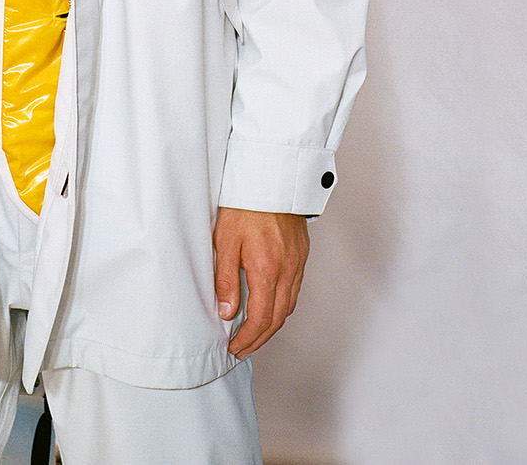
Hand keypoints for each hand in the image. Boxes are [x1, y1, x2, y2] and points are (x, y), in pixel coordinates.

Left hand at [213, 207, 308, 358]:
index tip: (235, 347)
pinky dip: (282, 306)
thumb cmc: (244, 205)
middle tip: (243, 349)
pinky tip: (270, 306)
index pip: (260, 318)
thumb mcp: (225, 241)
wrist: (270, 178)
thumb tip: (227, 313)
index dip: (247, 338)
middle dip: (259, 339)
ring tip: (254, 333)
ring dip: (272, 324)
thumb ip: (225, 279)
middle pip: (277, 318)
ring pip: (288, 306)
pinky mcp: (301, 254)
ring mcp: (297, 263)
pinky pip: (294, 290)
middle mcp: (287, 271)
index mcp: (267, 270)